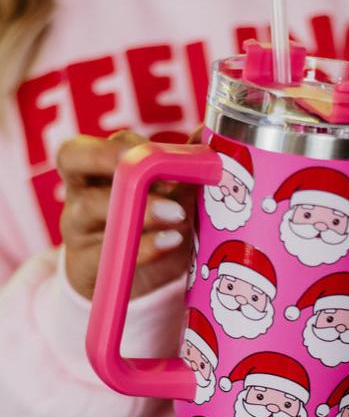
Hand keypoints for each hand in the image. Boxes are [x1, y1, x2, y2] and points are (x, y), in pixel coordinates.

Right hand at [58, 129, 196, 299]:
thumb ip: (183, 168)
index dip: (117, 146)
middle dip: (114, 161)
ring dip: (139, 206)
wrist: (135, 282)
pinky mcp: (86, 265)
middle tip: (160, 176)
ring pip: (89, 206)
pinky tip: (172, 240)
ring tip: (178, 214)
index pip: (86, 145)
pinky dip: (145, 246)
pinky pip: (109, 251)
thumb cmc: (152, 229)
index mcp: (95, 170)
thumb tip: (205, 134)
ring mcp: (78, 230)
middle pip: (74, 161)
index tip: (157, 154)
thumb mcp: (170, 199)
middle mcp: (79, 194)